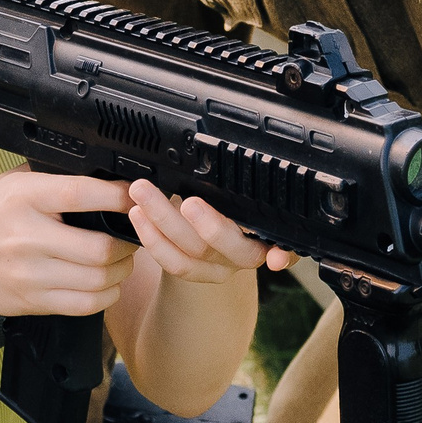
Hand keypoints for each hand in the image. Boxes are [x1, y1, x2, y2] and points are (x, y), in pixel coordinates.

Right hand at [0, 170, 137, 318]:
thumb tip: (102, 173)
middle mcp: (27, 237)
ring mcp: (30, 274)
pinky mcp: (33, 301)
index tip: (135, 195)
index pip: (81, 194)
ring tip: (122, 259)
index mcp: (24, 198)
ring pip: (99, 280)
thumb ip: (52, 179)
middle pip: (100, 248)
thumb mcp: (10, 184)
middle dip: (129, 242)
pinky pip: (85, 305)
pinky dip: (107, 294)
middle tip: (133, 235)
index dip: (117, 196)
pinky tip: (106, 283)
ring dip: (122, 270)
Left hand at [124, 179, 293, 284]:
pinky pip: (173, 263)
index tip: (276, 255)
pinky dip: (153, 241)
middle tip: (189, 202)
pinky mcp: (194, 273)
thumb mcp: (240, 190)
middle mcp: (246, 254)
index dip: (283, 254)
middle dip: (209, 226)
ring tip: (142, 193)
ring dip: (164, 222)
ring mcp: (220, 268)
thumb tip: (236, 149)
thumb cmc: (232, 202)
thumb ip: (240, 182)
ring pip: (192, 254)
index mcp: (269, 234)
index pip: (281, 246)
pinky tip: (138, 217)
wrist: (215, 235)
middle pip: (231, 248)